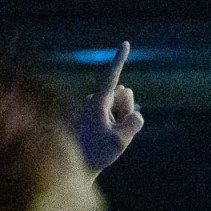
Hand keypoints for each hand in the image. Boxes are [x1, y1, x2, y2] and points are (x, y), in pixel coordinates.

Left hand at [71, 41, 144, 174]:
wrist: (74, 167)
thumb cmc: (95, 153)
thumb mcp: (121, 140)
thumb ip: (134, 122)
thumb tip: (136, 113)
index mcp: (97, 101)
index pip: (112, 76)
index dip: (120, 59)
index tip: (125, 43)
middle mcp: (94, 100)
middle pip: (124, 95)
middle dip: (127, 109)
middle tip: (115, 133)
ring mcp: (94, 107)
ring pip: (121, 105)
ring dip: (121, 120)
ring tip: (107, 138)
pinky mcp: (94, 115)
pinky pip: (115, 115)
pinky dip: (115, 125)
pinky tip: (104, 139)